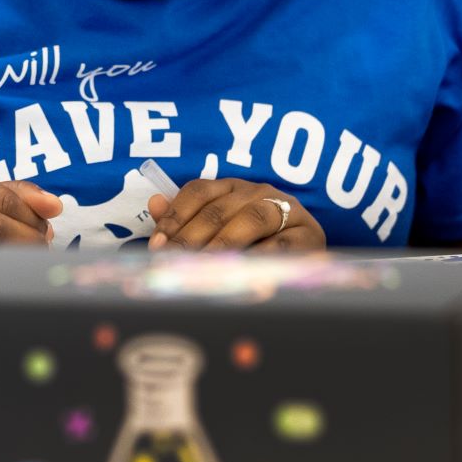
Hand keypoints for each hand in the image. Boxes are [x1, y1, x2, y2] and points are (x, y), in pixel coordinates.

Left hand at [148, 179, 324, 251]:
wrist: (306, 260)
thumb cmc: (254, 244)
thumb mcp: (219, 230)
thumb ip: (185, 218)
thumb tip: (154, 202)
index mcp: (234, 187)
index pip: (199, 191)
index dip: (175, 215)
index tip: (158, 244)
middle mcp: (259, 192)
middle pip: (219, 209)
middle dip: (190, 237)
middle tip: (172, 263)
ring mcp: (286, 210)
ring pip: (249, 220)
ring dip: (221, 244)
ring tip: (201, 267)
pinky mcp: (307, 235)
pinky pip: (279, 245)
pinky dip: (257, 259)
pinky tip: (239, 274)